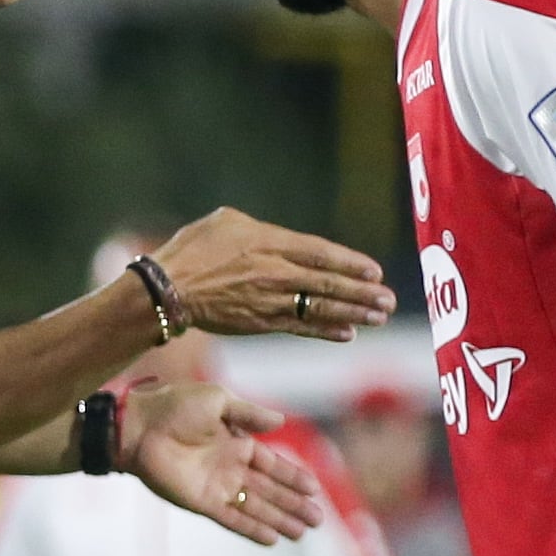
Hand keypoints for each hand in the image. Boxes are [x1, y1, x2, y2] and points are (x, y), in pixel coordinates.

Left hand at [123, 381, 324, 544]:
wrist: (140, 425)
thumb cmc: (175, 406)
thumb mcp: (219, 400)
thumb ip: (250, 414)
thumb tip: (281, 422)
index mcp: (237, 443)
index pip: (273, 465)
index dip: (294, 478)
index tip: (315, 489)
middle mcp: (231, 468)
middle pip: (270, 491)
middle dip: (294, 504)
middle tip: (318, 519)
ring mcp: (217, 487)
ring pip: (256, 507)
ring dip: (279, 520)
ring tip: (303, 533)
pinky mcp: (202, 502)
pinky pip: (232, 518)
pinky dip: (252, 528)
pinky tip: (272, 538)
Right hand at [149, 209, 395, 341]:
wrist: (166, 290)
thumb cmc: (191, 250)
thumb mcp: (225, 221)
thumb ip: (259, 229)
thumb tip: (277, 238)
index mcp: (268, 242)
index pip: (319, 253)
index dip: (349, 263)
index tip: (375, 271)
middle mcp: (274, 272)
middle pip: (327, 284)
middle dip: (362, 293)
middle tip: (389, 301)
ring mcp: (269, 300)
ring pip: (319, 308)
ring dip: (353, 314)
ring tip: (379, 318)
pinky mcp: (260, 323)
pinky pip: (300, 327)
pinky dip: (325, 331)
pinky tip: (347, 333)